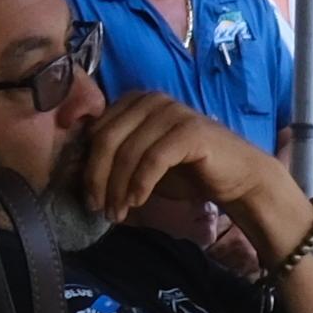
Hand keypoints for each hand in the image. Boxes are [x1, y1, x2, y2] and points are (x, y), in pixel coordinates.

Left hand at [82, 95, 308, 252]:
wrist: (237, 177)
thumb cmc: (188, 171)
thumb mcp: (142, 164)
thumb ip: (115, 160)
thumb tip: (75, 175)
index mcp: (135, 101)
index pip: (97, 131)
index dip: (87, 166)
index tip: (89, 198)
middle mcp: (151, 99)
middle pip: (107, 139)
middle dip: (98, 179)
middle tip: (99, 209)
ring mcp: (171, 111)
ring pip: (128, 151)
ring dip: (118, 187)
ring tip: (117, 213)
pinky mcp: (189, 131)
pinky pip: (153, 159)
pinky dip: (140, 184)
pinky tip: (137, 203)